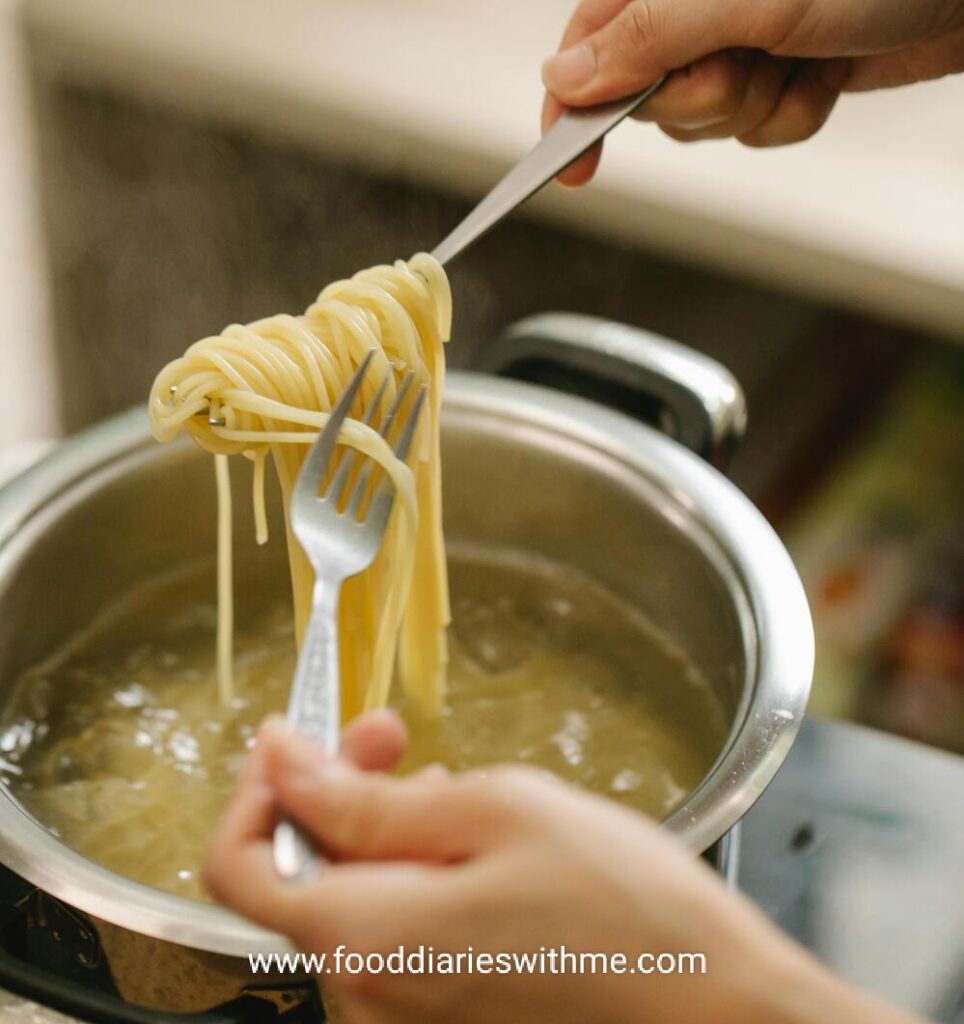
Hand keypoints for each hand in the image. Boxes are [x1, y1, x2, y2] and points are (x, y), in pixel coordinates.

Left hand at [205, 720, 920, 1023]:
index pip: (235, 864)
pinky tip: (469, 838)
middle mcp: (369, 991)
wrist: (713, 1001)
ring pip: (352, 896)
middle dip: (334, 789)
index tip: (293, 734)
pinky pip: (396, 930)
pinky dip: (414, 870)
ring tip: (449, 782)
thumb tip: (282, 761)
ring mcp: (409, 1010)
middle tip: (387, 732)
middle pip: (301, 872)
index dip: (255, 786)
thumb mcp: (493, 812)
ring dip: (381, 825)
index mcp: (364, 937)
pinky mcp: (448, 1009)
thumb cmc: (621, 907)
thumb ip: (367, 796)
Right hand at [542, 0, 963, 181]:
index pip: (587, 47)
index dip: (571, 110)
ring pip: (705, 124)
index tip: (570, 164)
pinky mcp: (782, 70)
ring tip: (799, 58)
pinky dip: (794, 117)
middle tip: (748, 61)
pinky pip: (759, 132)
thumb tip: (564, 78)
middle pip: (648, 100)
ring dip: (756, 109)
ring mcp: (742, 40)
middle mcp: (697, 7)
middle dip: (702, 101)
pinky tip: (823, 75)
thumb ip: (644, 37)